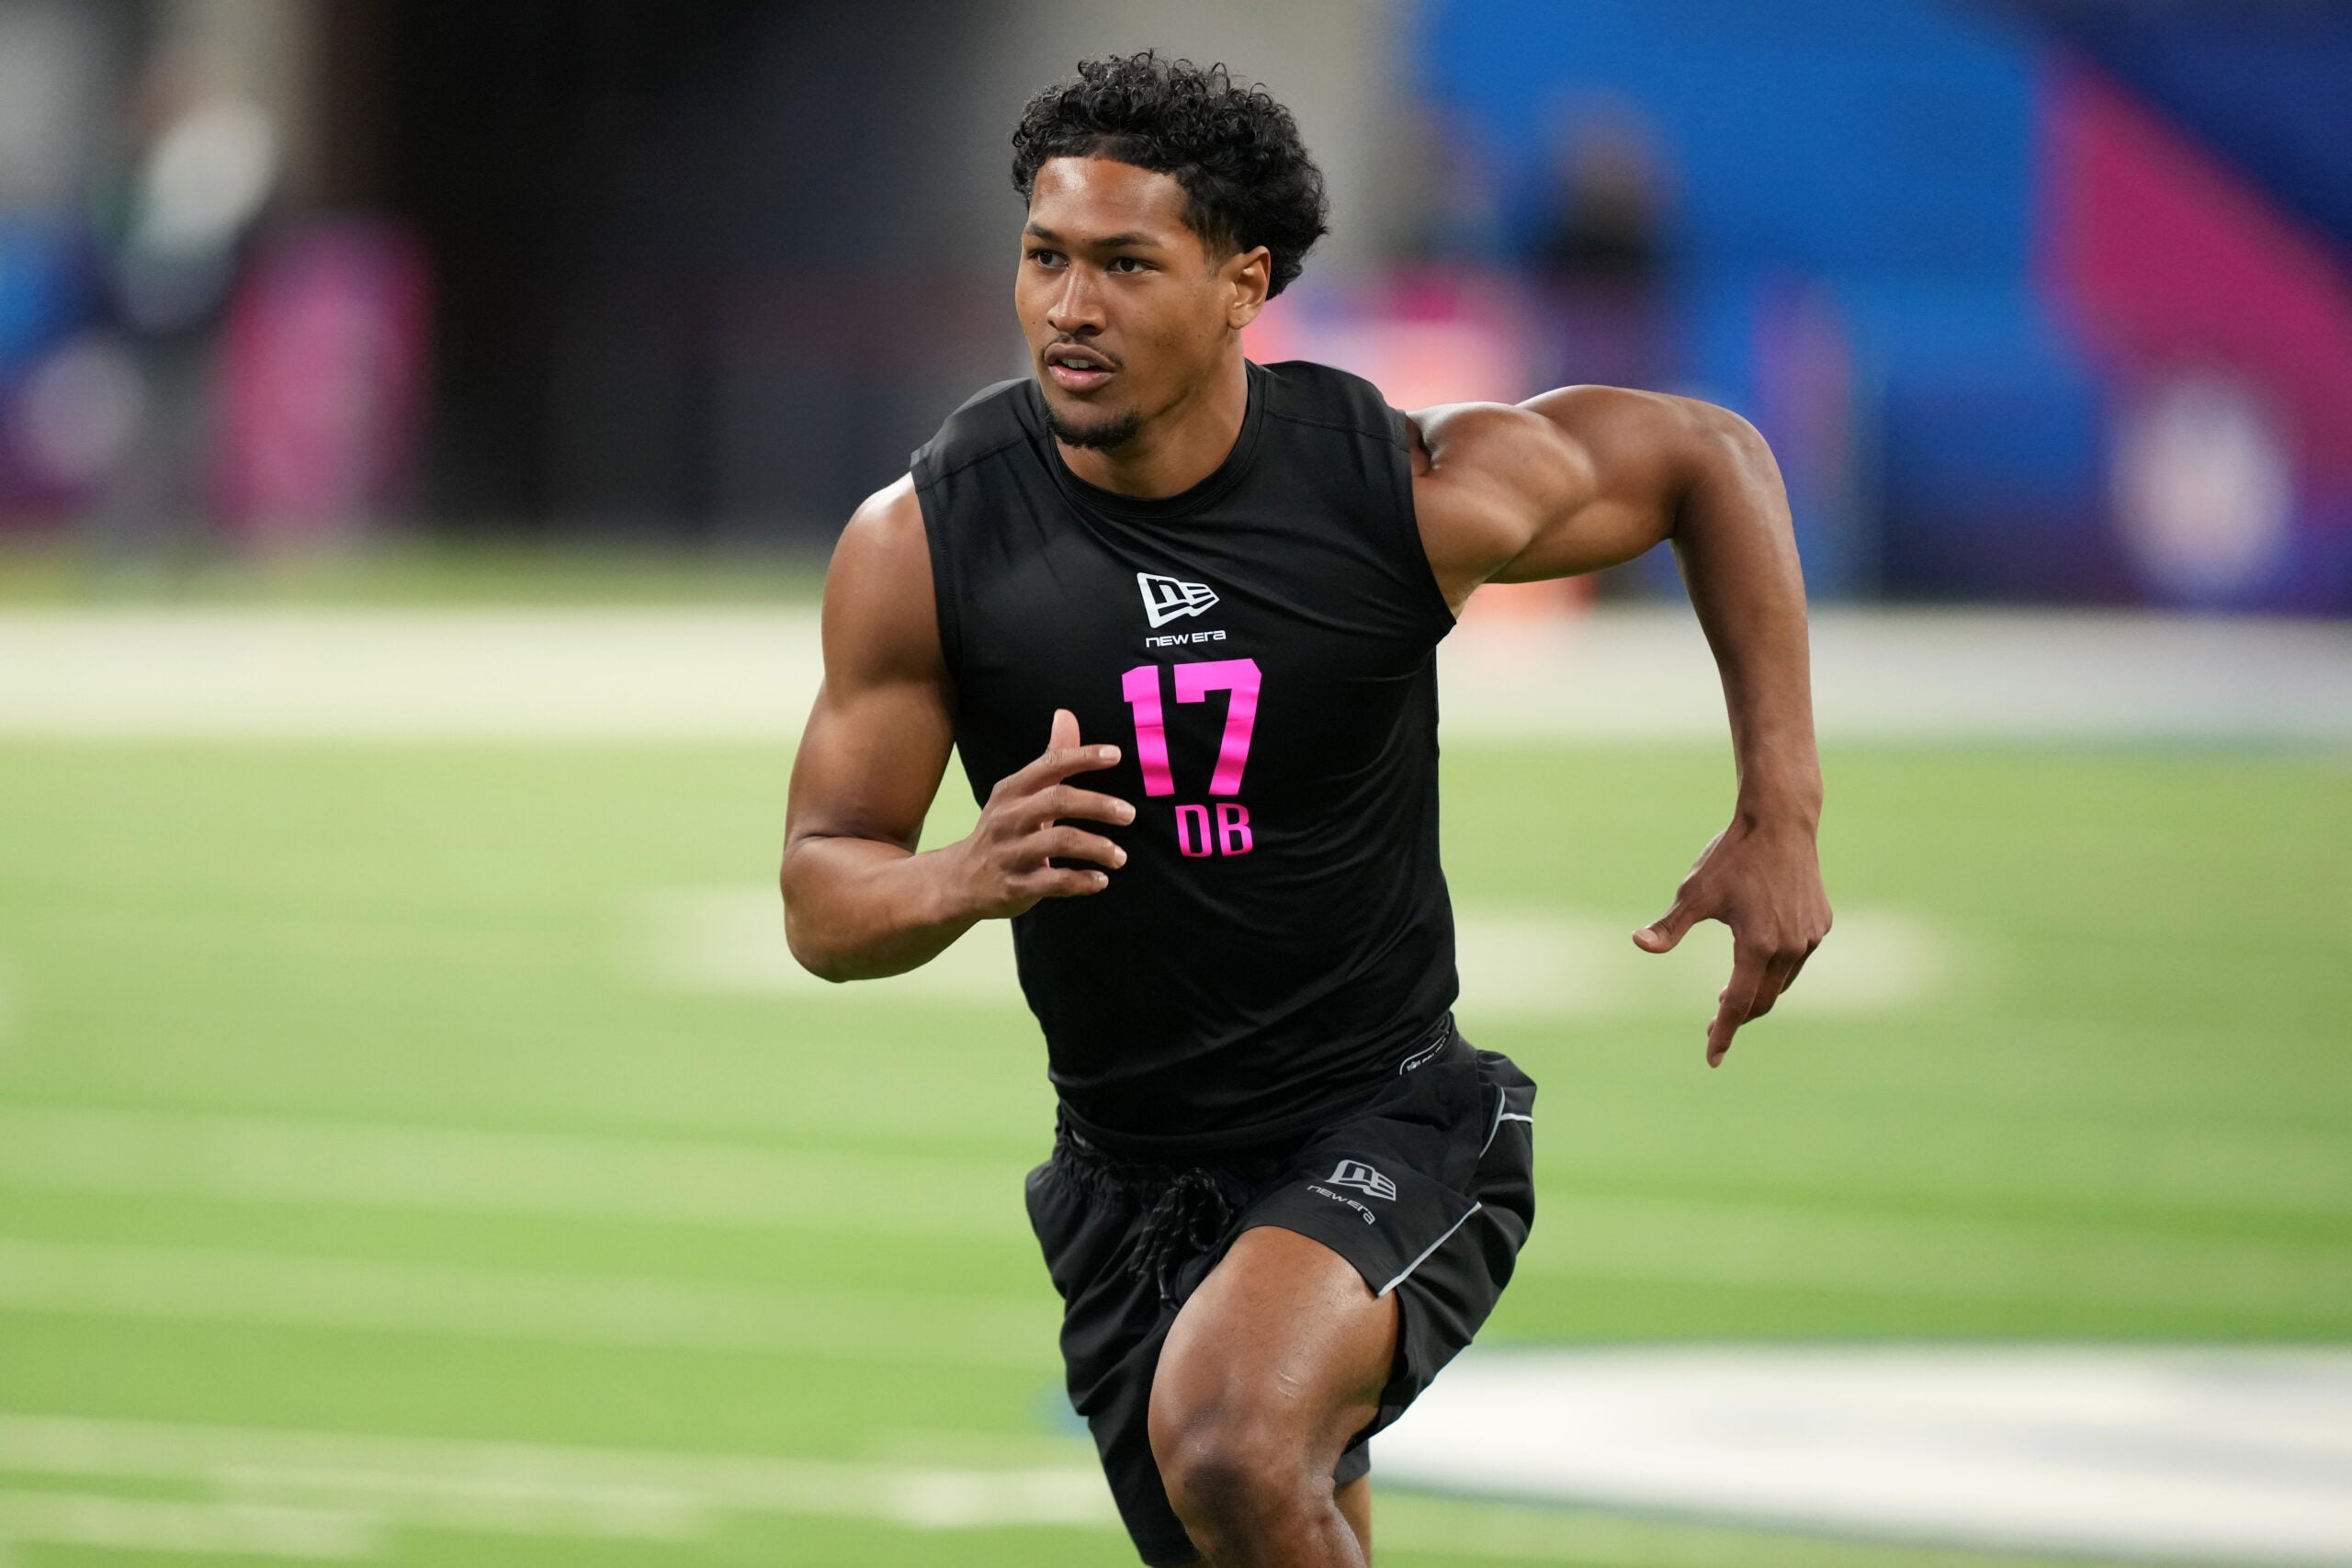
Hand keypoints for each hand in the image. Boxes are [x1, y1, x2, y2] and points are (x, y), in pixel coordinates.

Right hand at [950, 708, 1133, 918]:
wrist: (960, 881)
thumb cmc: (1003, 830)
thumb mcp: (1019, 794)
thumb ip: (1050, 759)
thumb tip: (1066, 715)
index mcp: (1011, 791)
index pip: (1049, 765)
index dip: (1083, 756)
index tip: (1115, 754)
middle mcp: (1008, 817)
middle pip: (1058, 801)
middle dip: (1098, 805)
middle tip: (1130, 814)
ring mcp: (1010, 852)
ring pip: (1060, 841)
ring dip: (1097, 847)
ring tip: (1120, 857)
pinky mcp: (1014, 886)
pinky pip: (1054, 882)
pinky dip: (1082, 881)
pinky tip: (1100, 880)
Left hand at [1632, 816, 1830, 1066]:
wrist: (1780, 821)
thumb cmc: (1732, 855)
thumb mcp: (1694, 892)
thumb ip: (1669, 926)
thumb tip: (1638, 944)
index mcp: (1758, 946)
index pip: (1739, 1005)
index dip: (1723, 1033)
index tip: (1712, 1057)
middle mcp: (1790, 947)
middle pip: (1763, 1001)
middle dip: (1739, 1016)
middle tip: (1716, 1024)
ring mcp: (1810, 936)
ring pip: (1783, 982)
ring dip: (1759, 993)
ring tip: (1731, 992)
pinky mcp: (1821, 924)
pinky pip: (1798, 958)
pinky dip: (1778, 968)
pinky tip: (1761, 959)